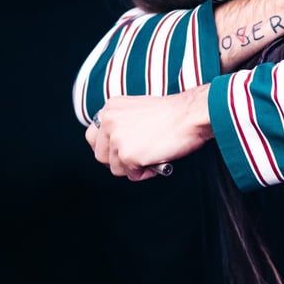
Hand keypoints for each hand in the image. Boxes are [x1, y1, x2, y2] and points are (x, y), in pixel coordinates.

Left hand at [86, 88, 212, 179]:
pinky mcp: (126, 155)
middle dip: (117, 161)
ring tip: (152, 156)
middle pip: (100, 155)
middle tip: (137, 159)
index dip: (106, 148)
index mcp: (111, 108)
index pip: (93, 136)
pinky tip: (157, 159)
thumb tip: (119, 146)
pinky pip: (131, 175)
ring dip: (133, 167)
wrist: (190, 115)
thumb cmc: (174, 114)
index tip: (118, 152)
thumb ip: (123, 124)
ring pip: (115, 168)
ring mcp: (116, 138)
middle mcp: (108, 121)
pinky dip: (144, 173)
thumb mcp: (138, 111)